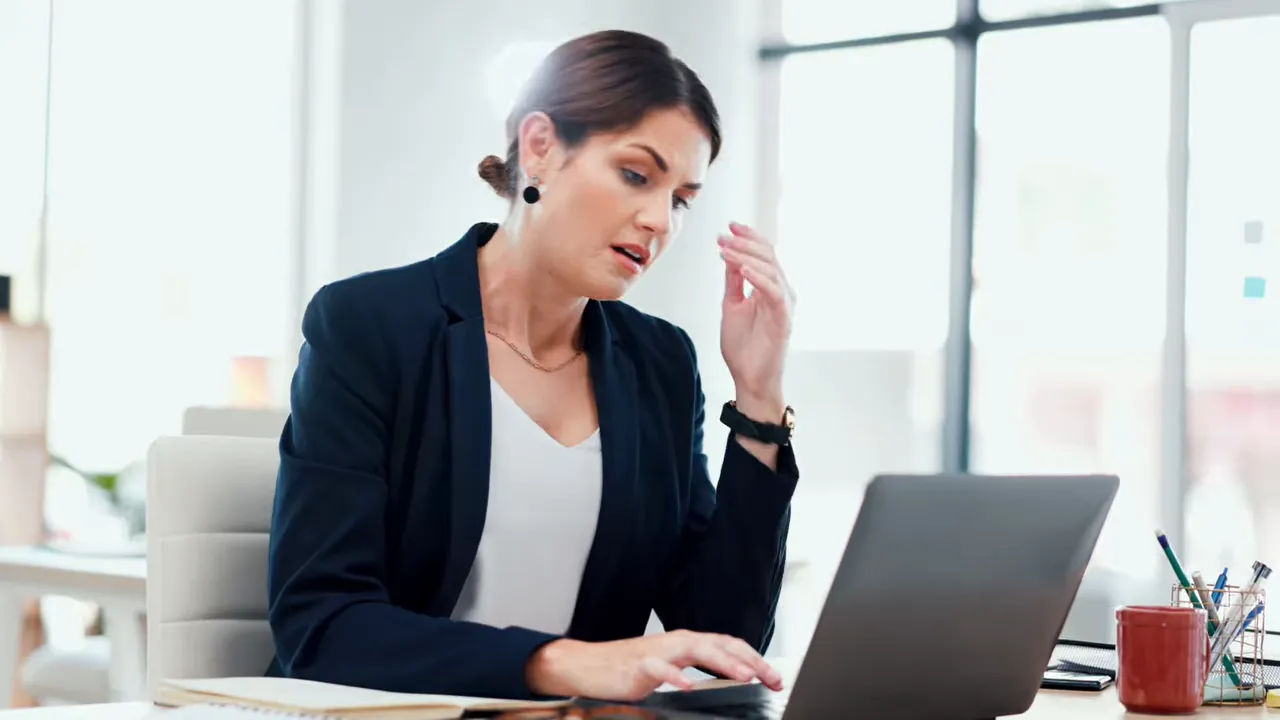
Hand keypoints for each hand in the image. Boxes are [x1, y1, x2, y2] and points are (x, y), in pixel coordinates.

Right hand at [525, 630, 783, 702]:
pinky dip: (675, 677)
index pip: (728, 646)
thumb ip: (694, 670)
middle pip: (721, 645)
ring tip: (745, 677)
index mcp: (686, 643)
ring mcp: (658, 651)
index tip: (774, 677)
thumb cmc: (628, 668)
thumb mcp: (669, 668)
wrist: (588, 665)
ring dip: (724, 662)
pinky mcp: (638, 666)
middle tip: (772, 678)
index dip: (755, 659)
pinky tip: (687, 686)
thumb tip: (727, 679)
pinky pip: (660, 669)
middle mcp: (677, 642)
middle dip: (751, 661)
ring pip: (697, 649)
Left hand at [718, 222, 794, 414]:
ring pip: (770, 269)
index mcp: (769, 287)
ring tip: (726, 248)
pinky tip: (742, 268)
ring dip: (746, 256)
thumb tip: (730, 255)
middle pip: (768, 256)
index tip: (729, 227)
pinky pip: (773, 291)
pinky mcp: (783, 317)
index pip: (763, 254)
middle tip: (724, 235)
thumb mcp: (732, 305)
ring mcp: (783, 303)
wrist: (749, 378)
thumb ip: (734, 281)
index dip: (748, 238)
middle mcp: (780, 291)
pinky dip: (758, 277)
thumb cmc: (744, 347)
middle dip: (745, 242)